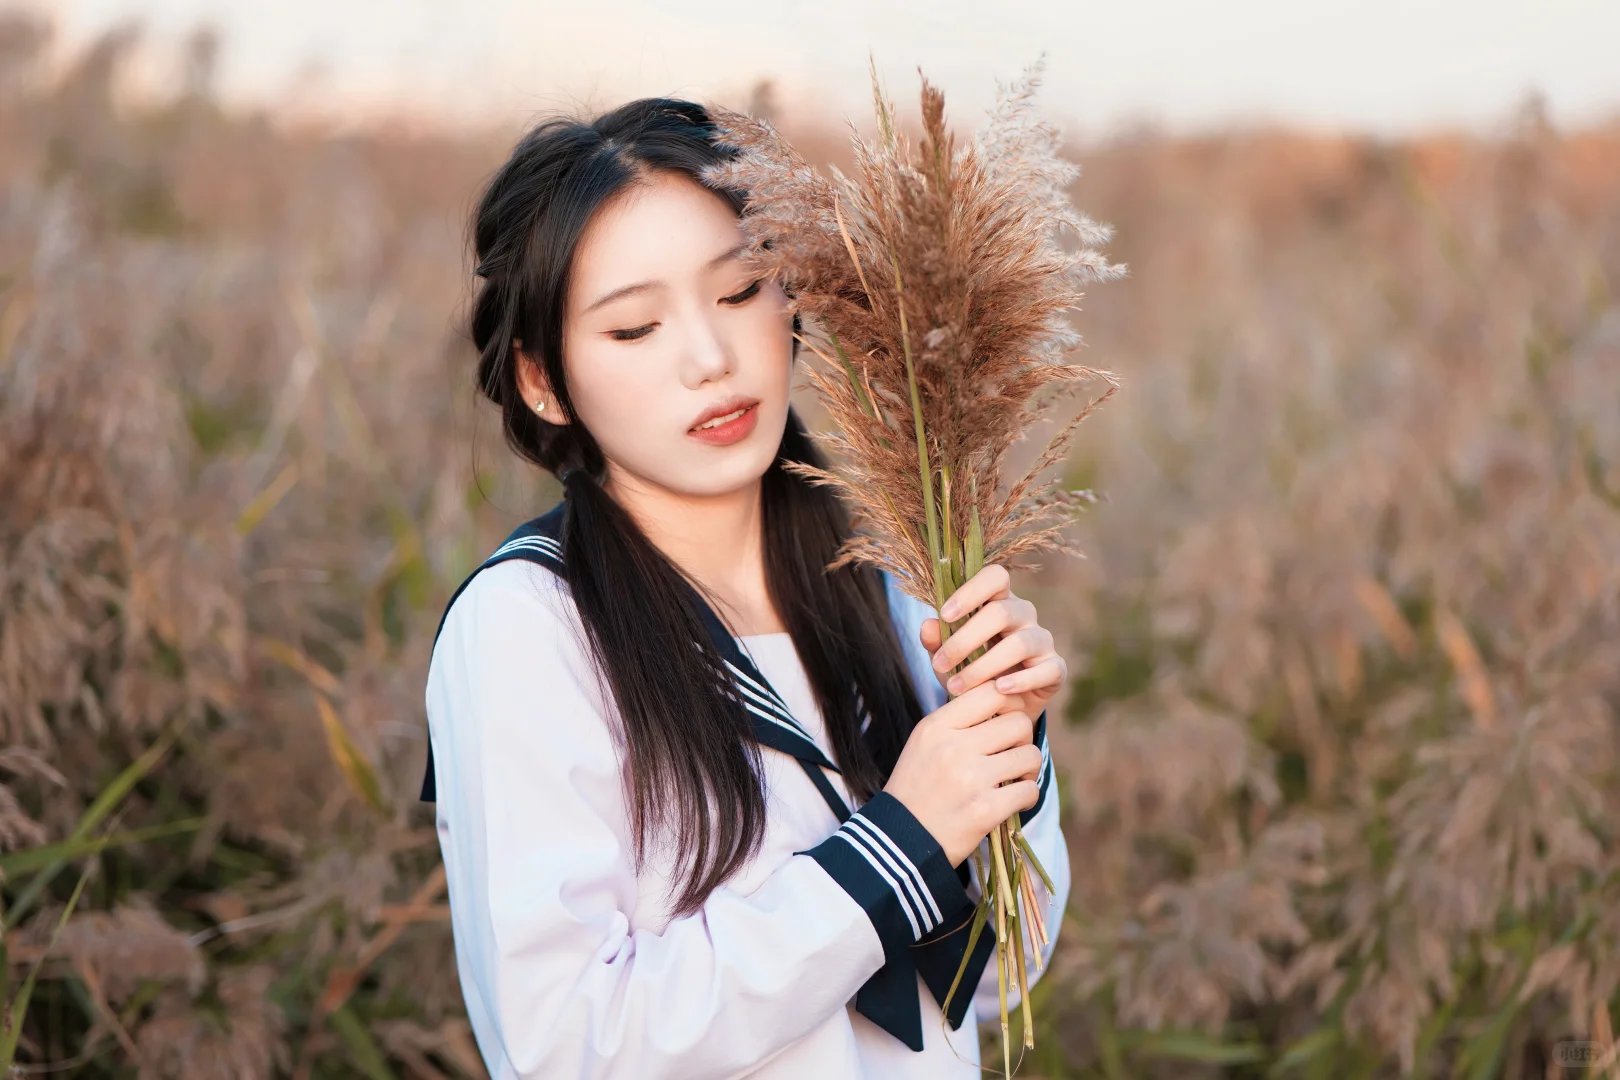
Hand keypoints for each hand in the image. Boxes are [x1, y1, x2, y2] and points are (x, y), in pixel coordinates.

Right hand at [882, 680, 1043, 865]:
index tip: (1005, 720)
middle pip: (1018, 722)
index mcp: (936, 726)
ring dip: (1029, 769)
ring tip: (1015, 779)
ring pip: (1030, 755)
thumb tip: (1002, 699)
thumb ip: (957, 721)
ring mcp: (970, 779)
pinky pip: (1029, 790)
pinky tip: (1013, 802)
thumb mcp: (924, 743)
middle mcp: (953, 747)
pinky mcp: (985, 810)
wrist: (900, 840)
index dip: (1009, 702)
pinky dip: (1027, 797)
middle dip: (1023, 739)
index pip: (991, 691)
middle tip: (1013, 754)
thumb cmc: (916, 788)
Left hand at [922, 563, 1065, 718]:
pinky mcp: (1056, 668)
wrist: (1000, 709)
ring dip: (983, 667)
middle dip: (965, 639)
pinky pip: (1045, 670)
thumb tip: (927, 626)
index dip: (971, 591)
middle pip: (1001, 612)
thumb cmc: (971, 673)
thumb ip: (937, 641)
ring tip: (956, 687)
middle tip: (940, 664)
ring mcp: (1043, 640)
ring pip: (1019, 644)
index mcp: (999, 601)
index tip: (944, 615)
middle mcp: (1024, 615)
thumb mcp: (949, 658)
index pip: (995, 577)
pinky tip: (999, 690)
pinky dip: (1021, 681)